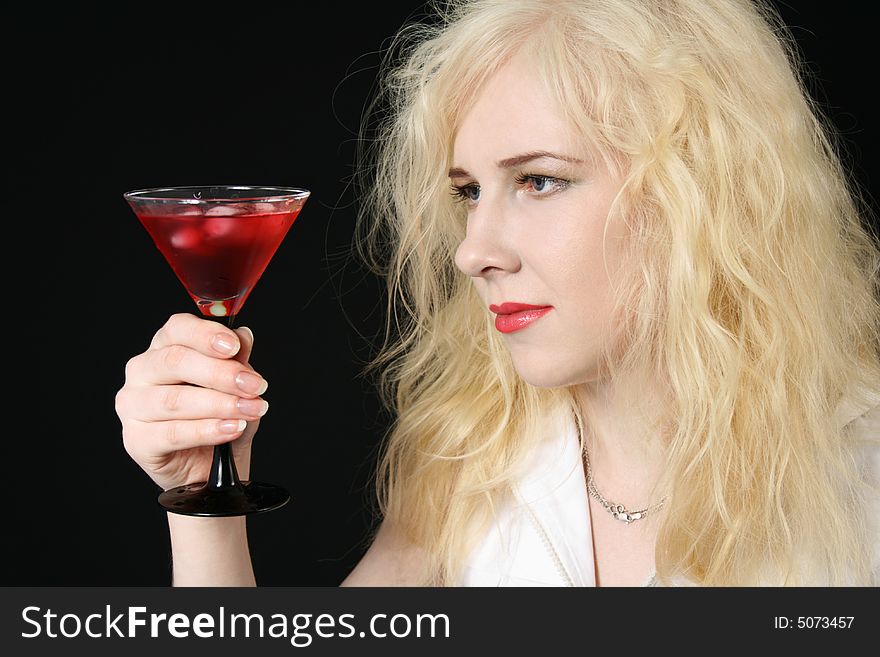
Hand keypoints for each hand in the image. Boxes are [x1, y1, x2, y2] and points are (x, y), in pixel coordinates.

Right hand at [115, 313, 268, 491]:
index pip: (178, 328)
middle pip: (175, 361)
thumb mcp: (235, 385)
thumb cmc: (218, 418)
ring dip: (219, 404)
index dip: (205, 334)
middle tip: (254, 385)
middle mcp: (142, 372)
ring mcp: (133, 406)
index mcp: (164, 348)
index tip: (234, 346)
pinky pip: (172, 433)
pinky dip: (207, 431)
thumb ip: (237, 359)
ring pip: (175, 400)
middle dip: (221, 373)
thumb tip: (243, 336)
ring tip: (249, 410)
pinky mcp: (136, 441)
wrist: (210, 467)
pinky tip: (231, 428)